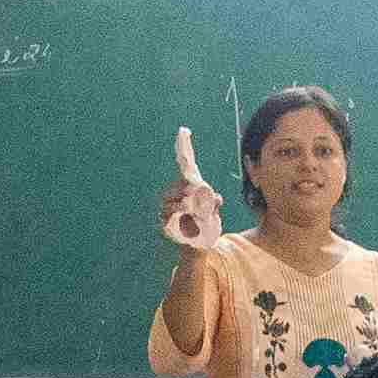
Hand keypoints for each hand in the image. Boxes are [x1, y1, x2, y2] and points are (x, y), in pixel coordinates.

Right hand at [156, 126, 226, 254]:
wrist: (199, 247)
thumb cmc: (206, 225)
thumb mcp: (214, 211)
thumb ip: (213, 202)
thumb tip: (213, 198)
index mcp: (188, 186)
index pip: (185, 163)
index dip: (184, 147)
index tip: (184, 130)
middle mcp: (175, 192)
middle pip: (183, 182)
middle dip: (194, 193)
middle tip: (202, 205)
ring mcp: (167, 206)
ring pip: (178, 199)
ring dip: (190, 208)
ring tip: (196, 215)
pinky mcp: (163, 220)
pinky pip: (170, 212)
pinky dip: (181, 216)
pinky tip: (188, 219)